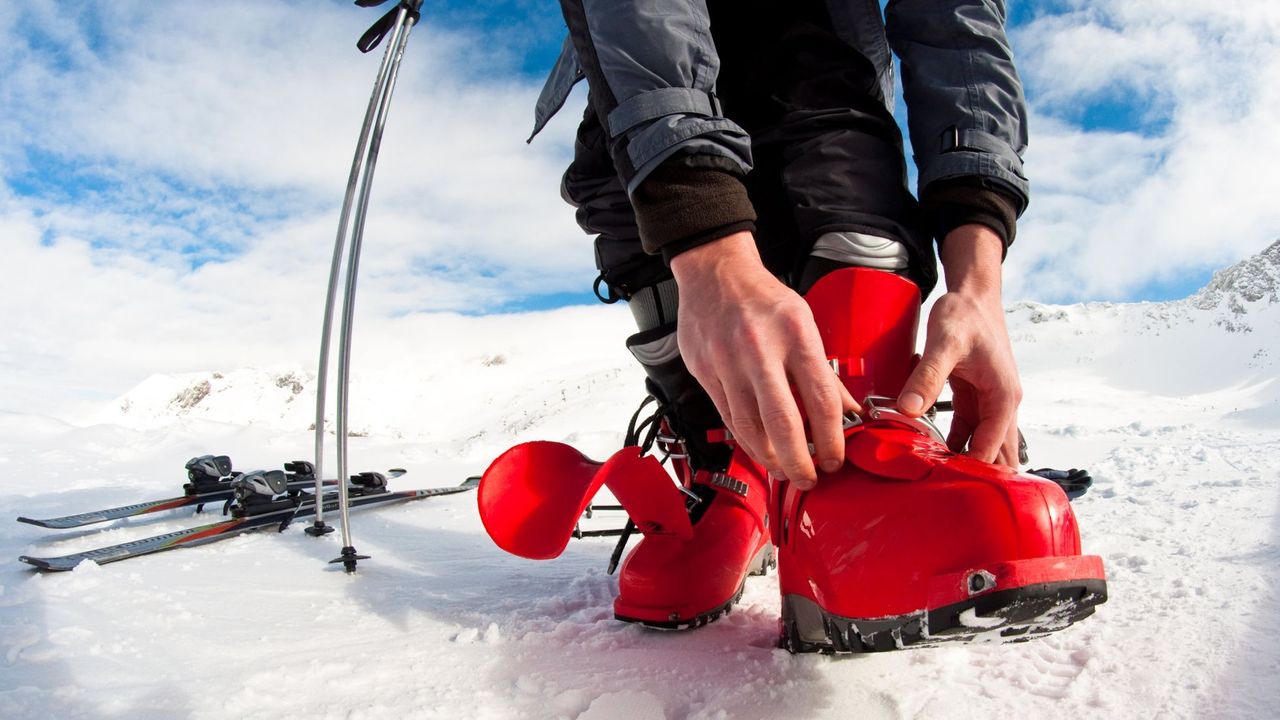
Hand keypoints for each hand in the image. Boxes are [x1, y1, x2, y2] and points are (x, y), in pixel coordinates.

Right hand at [670, 232, 857, 488]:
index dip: (831, 439)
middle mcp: (759, 349)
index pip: (820, 399)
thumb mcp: (804, 322)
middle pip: (783, 422)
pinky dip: (746, 442)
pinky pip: (728, 418)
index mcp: (794, 333)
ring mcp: (727, 362)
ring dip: (770, 458)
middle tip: (809, 479)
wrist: (714, 274)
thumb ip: (822, 371)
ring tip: (785, 471)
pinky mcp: (705, 372)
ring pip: (750, 427)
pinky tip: (760, 452)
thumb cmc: (763, 298)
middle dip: (799, 460)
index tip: (836, 459)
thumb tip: (847, 413)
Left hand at [898, 225, 1021, 466]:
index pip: (990, 448)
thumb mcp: (944, 344)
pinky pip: (966, 431)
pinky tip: (931, 458)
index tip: (942, 487)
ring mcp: (989, 403)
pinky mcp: (974, 399)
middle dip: (974, 477)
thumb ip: (927, 377)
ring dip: (962, 462)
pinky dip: (952, 445)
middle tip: (941, 496)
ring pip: (982, 445)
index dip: (969, 469)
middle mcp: (1002, 405)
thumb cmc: (966, 315)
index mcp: (1003, 397)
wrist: (973, 294)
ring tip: (933, 484)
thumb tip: (908, 410)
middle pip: (995, 454)